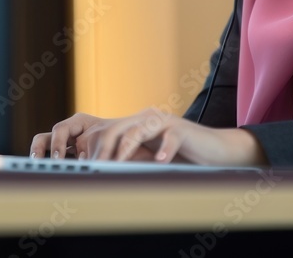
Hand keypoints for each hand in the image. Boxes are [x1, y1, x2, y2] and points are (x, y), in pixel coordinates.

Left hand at [30, 109, 267, 166]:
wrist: (211, 151)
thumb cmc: (177, 157)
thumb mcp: (146, 157)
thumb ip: (125, 159)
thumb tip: (97, 172)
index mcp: (132, 125)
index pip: (103, 131)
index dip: (90, 148)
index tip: (81, 167)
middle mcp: (144, 119)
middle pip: (114, 128)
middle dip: (101, 149)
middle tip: (93, 169)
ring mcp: (163, 122)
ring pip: (137, 130)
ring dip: (125, 149)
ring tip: (117, 165)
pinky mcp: (181, 129)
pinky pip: (169, 137)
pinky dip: (164, 149)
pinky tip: (160, 161)